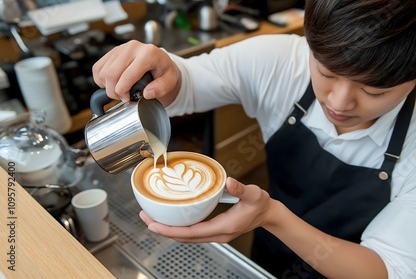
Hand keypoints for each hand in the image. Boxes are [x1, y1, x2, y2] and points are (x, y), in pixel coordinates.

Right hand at [92, 40, 180, 105]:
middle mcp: (132, 47)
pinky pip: (97, 68)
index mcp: (148, 54)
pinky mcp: (112, 51)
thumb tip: (146, 93)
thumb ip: (161, 88)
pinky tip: (112, 84)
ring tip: (119, 91)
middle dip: (114, 91)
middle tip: (122, 98)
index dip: (124, 91)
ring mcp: (121, 48)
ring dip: (107, 87)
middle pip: (111, 74)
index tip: (127, 99)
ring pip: (102, 72)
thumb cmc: (164, 71)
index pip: (128, 75)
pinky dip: (100, 80)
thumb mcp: (170, 81)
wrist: (159, 60)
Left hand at [139, 177, 272, 242]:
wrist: (266, 214)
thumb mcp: (253, 194)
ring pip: (187, 237)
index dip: (171, 230)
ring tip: (152, 219)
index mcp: (224, 227)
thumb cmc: (260, 204)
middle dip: (164, 230)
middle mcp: (217, 234)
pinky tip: (171, 220)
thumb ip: (240, 189)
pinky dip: (178, 228)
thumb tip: (229, 181)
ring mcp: (215, 235)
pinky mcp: (214, 231)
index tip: (154, 225)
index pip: (192, 233)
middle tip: (146, 218)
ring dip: (169, 230)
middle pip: (184, 237)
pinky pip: (192, 233)